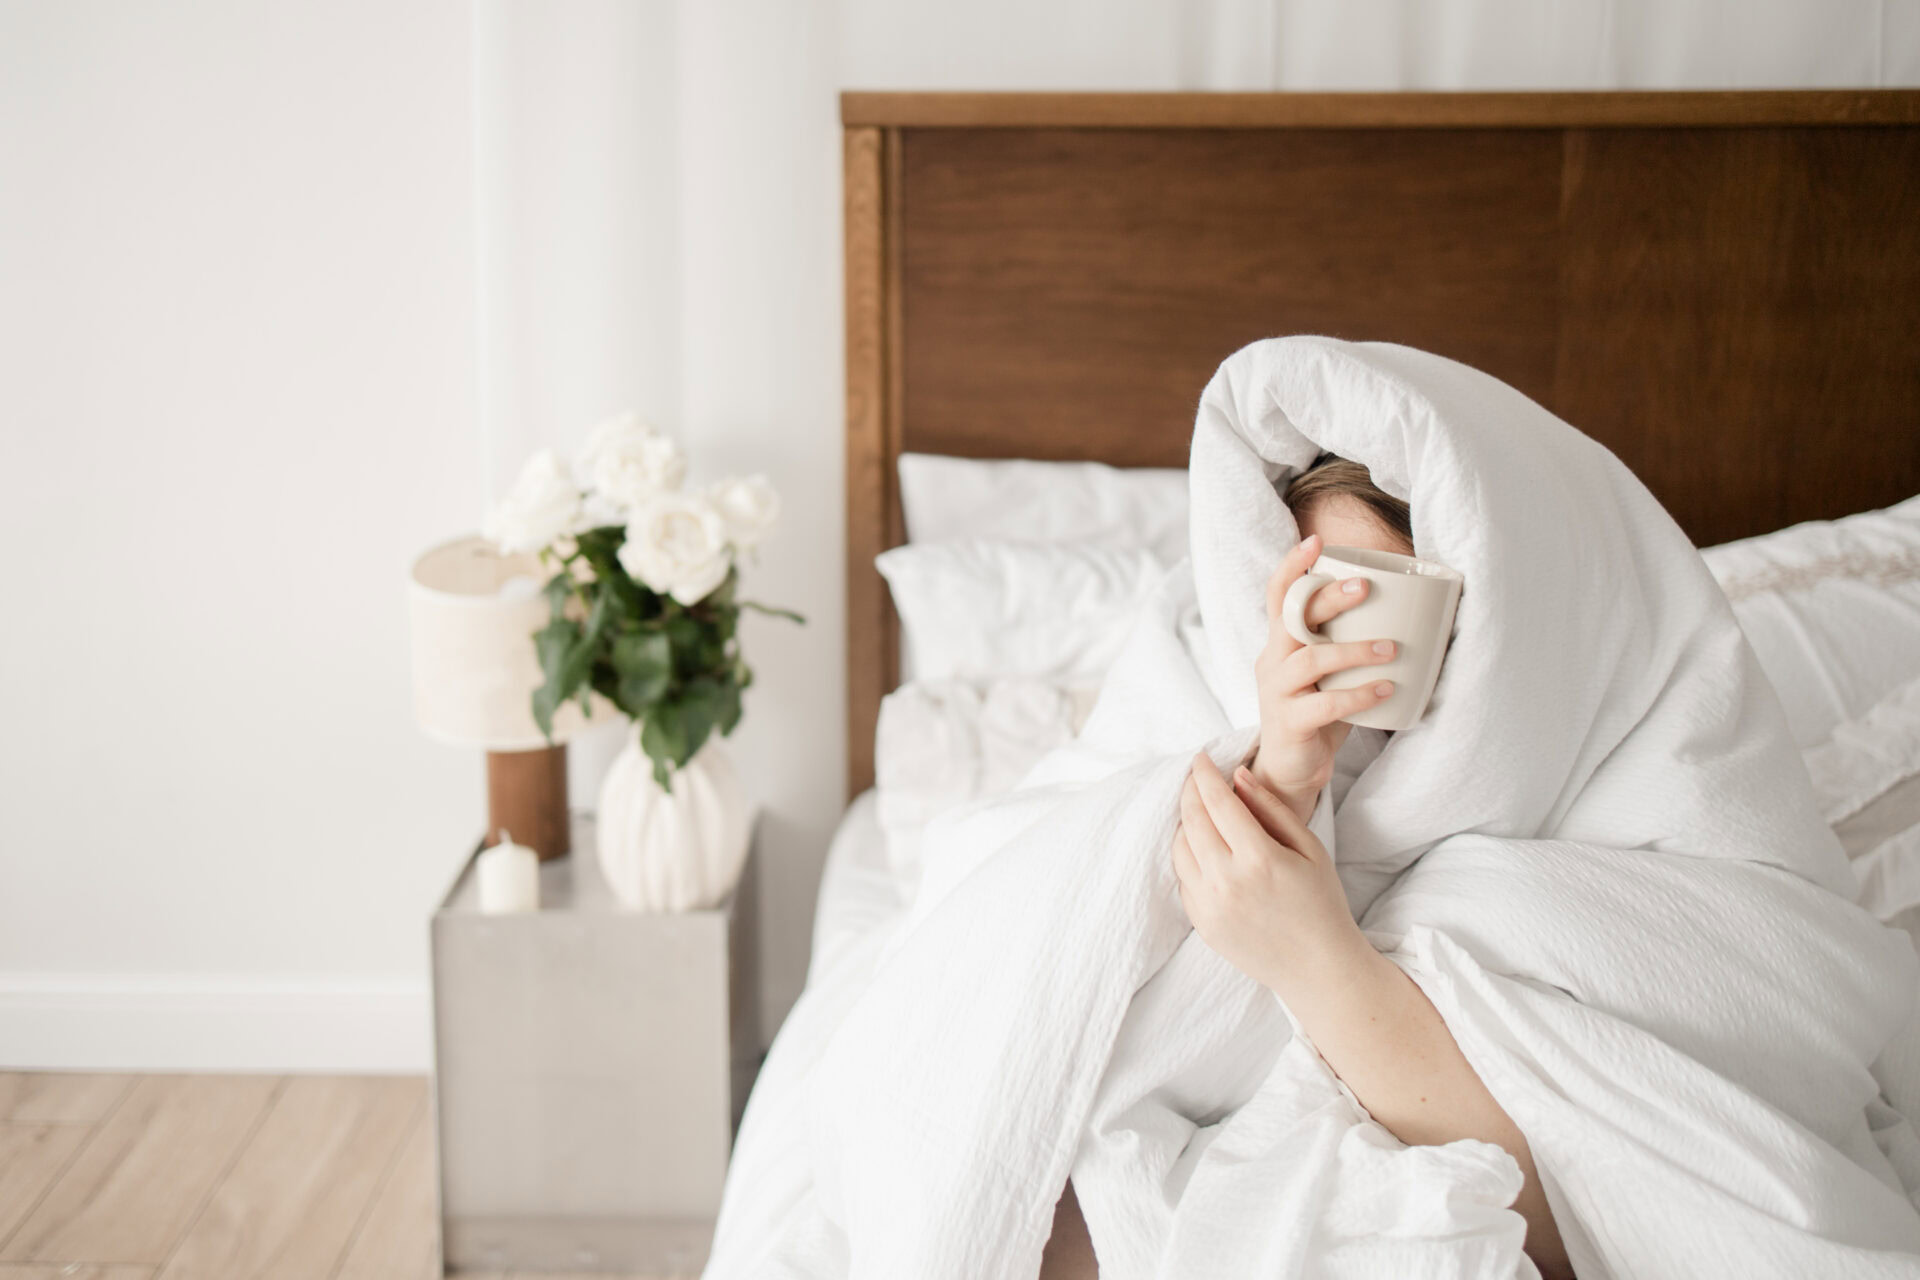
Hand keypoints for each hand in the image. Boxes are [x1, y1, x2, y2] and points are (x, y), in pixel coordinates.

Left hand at [1172, 753, 1370, 1006]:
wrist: (1318, 969)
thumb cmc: (1322, 903)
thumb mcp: (1309, 848)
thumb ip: (1271, 808)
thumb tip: (1238, 775)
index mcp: (1259, 859)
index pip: (1217, 803)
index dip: (1205, 775)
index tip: (1201, 757)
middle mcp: (1227, 882)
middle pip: (1191, 821)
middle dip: (1190, 791)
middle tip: (1195, 776)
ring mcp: (1209, 906)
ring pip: (1179, 849)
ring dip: (1184, 822)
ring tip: (1199, 809)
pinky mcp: (1201, 924)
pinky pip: (1182, 878)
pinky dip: (1186, 855)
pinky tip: (1202, 845)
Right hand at [1249, 533, 1398, 821]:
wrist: (1289, 771)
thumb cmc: (1317, 713)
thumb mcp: (1328, 673)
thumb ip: (1345, 643)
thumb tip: (1407, 612)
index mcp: (1280, 643)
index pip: (1277, 595)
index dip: (1292, 566)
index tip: (1316, 541)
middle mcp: (1272, 661)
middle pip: (1291, 619)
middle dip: (1328, 598)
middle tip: (1366, 587)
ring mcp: (1276, 693)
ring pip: (1309, 660)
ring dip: (1353, 650)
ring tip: (1390, 649)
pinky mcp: (1289, 724)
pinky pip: (1325, 704)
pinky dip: (1359, 695)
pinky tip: (1387, 689)